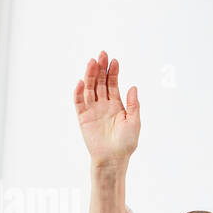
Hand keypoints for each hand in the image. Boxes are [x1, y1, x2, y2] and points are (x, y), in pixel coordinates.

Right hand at [73, 50, 139, 169]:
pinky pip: (79, 102)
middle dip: (101, 68)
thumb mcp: (134, 122)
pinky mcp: (83, 117)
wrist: (113, 158)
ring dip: (90, 75)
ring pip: (89, 88)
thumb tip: (134, 87)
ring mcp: (92, 109)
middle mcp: (103, 104)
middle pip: (100, 82)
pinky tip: (81, 82)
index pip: (113, 84)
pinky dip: (78, 92)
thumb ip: (134, 104)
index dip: (113, 72)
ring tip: (92, 62)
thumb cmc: (126, 143)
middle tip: (102, 54)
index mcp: (116, 104)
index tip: (115, 61)